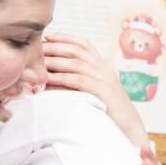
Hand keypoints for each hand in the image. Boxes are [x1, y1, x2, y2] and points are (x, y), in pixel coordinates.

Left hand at [42, 32, 149, 147]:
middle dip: (55, 46)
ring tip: (37, 61)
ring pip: (76, 63)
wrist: (130, 127)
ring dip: (55, 60)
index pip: (83, 44)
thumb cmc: (110, 112)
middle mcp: (104, 69)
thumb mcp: (98, 90)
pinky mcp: (102, 92)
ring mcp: (104, 79)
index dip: (65, 37)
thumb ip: (83, 80)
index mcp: (103, 66)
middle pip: (77, 50)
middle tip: (35, 47)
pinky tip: (48, 79)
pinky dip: (61, 78)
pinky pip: (78, 80)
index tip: (47, 36)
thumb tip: (56, 75)